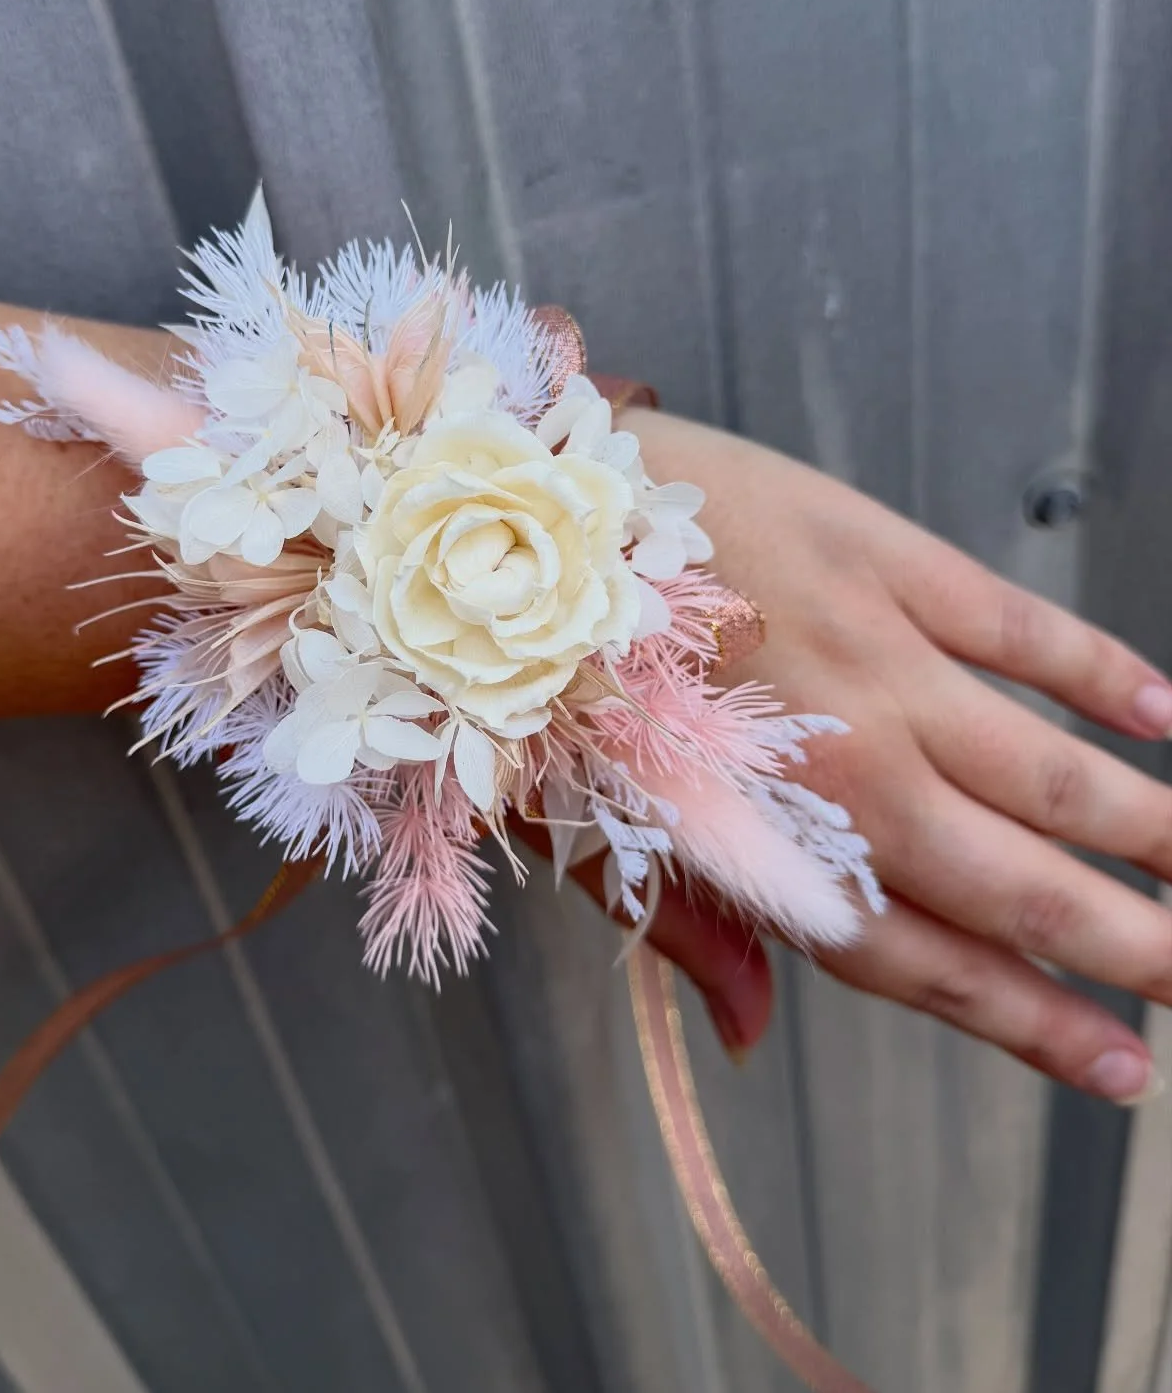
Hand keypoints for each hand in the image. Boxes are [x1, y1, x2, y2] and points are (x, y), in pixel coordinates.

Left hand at [586, 408, 1171, 1103]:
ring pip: (1045, 768)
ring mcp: (871, 661)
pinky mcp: (876, 556)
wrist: (486, 522)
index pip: (924, 965)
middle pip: (1013, 885)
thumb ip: (684, 929)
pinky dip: (1096, 671)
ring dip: (1143, 827)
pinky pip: (1015, 624)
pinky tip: (1164, 714)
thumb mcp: (578, 835)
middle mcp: (837, 772)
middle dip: (1126, 944)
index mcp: (762, 853)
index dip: (1031, 1024)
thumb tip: (750, 1035)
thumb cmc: (517, 684)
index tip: (1121, 1069)